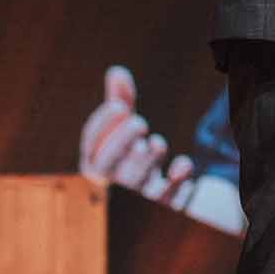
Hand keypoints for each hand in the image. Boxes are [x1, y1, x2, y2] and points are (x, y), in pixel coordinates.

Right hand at [77, 65, 194, 208]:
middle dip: (120, 142)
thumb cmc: (133, 154)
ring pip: (134, 183)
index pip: (91, 148)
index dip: (102, 127)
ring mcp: (136, 195)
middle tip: (139, 122)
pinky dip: (175, 181)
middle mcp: (113, 182)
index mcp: (97, 164)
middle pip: (106, 167)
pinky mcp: (163, 202)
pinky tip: (183, 164)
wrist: (161, 192)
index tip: (120, 106)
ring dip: (146, 161)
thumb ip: (120, 100)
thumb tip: (116, 71)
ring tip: (157, 143)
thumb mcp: (125, 128)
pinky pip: (166, 198)